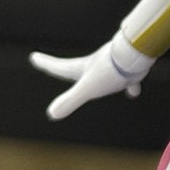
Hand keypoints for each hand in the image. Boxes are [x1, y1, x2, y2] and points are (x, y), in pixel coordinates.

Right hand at [30, 38, 151, 119]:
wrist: (135, 55)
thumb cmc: (110, 71)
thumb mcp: (87, 88)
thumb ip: (70, 100)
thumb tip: (52, 113)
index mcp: (82, 69)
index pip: (59, 67)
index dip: (46, 64)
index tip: (33, 56)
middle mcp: (95, 65)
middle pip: (76, 68)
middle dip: (66, 69)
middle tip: (59, 67)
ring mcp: (111, 65)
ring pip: (100, 71)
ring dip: (98, 75)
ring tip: (100, 82)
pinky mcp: (127, 68)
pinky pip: (126, 77)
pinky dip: (128, 84)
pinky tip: (134, 91)